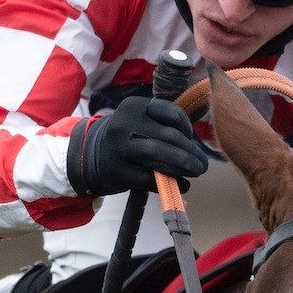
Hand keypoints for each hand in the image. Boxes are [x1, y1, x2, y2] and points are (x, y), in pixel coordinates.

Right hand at [66, 97, 207, 197]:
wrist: (90, 156)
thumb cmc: (126, 139)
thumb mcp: (139, 122)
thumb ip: (163, 128)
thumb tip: (194, 149)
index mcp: (134, 106)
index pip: (170, 112)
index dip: (186, 128)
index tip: (191, 140)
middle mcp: (124, 123)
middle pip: (167, 136)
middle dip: (189, 151)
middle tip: (202, 164)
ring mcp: (118, 147)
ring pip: (157, 154)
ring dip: (182, 165)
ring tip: (196, 172)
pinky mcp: (116, 171)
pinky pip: (147, 178)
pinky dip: (169, 183)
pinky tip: (182, 186)